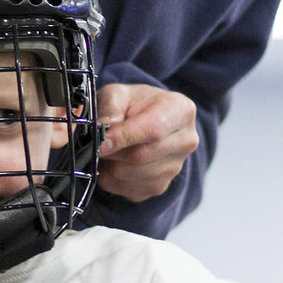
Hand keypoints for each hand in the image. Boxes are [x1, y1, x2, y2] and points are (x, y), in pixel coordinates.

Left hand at [97, 83, 197, 201]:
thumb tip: (103, 135)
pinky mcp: (159, 187)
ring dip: (109, 164)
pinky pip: (126, 188)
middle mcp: (185, 141)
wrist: (147, 119)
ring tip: (108, 149)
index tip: (101, 143)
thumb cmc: (134, 104)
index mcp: (180, 111)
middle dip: (111, 152)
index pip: (153, 130)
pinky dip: (112, 177)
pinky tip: (114, 161)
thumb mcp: (119, 93)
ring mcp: (175, 168)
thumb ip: (110, 109)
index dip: (123, 138)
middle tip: (96, 143)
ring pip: (130, 175)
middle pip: (141, 156)